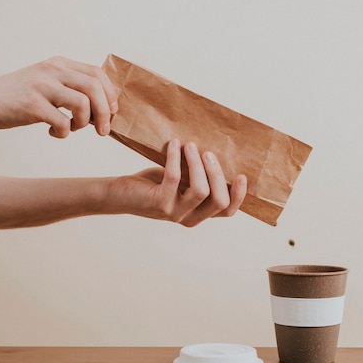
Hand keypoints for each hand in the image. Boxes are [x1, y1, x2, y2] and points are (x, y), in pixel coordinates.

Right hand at [0, 56, 118, 137]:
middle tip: (102, 131)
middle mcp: (51, 71)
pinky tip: (54, 132)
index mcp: (59, 64)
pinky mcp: (31, 105)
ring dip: (84, 123)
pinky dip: (64, 132)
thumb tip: (105, 108)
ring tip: (72, 128)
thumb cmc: (18, 98)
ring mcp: (41, 86)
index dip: (110, 95)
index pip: (97, 74)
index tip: (111, 113)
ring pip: (83, 103)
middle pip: (95, 88)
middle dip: (105, 113)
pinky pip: (63, 122)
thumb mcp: (46, 83)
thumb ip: (71, 88)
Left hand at [107, 139, 246, 226]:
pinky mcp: (159, 204)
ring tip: (190, 145)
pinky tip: (175, 145)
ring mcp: (175, 213)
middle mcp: (190, 218)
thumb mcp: (181, 182)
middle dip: (217, 174)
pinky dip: (176, 158)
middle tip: (208, 152)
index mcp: (199, 213)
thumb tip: (217, 150)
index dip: (238, 196)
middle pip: (218, 201)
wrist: (120, 194)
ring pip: (200, 191)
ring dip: (197, 164)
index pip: (227, 211)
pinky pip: (174, 177)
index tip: (241, 175)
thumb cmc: (153, 184)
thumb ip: (198, 175)